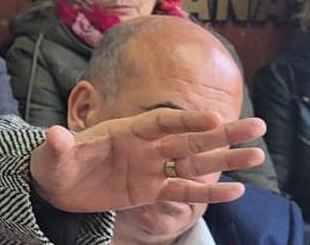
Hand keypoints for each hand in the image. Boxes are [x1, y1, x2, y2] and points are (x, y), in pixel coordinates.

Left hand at [29, 108, 266, 212]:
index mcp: (125, 129)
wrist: (56, 187)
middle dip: (221, 132)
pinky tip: (236, 190)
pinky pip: (183, 190)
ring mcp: (150, 167)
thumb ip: (58, 145)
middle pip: (188, 137)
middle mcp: (144, 146)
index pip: (161, 122)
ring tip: (257, 154)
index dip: (186, 120)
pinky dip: (208, 192)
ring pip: (194, 162)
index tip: (213, 117)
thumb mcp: (52, 156)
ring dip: (224, 159)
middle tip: (256, 126)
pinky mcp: (150, 190)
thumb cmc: (55, 164)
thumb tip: (54, 134)